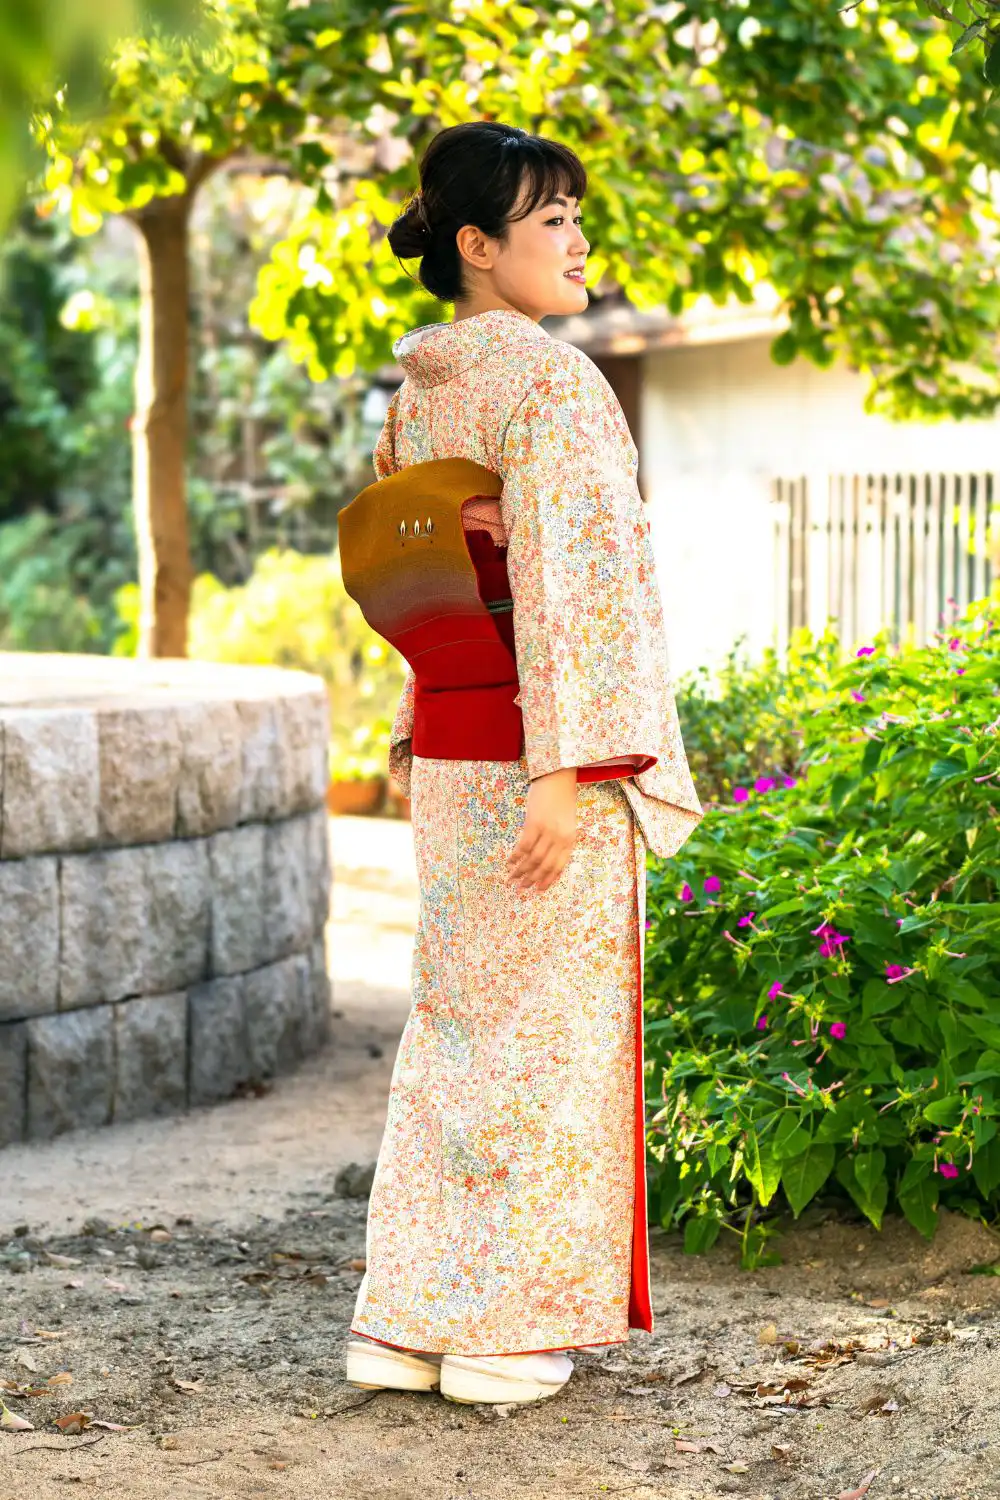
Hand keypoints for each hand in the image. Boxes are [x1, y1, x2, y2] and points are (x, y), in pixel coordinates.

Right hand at [506, 767, 576, 892]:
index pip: (559, 866)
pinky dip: (515, 856)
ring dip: (521, 871)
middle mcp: (560, 838)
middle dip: (532, 879)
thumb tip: (543, 860)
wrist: (558, 777)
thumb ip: (559, 840)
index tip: (538, 890)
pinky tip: (509, 862)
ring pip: (532, 858)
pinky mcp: (534, 823)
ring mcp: (548, 831)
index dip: (548, 880)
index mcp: (570, 839)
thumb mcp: (566, 822)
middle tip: (521, 887)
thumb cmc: (562, 799)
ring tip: (512, 878)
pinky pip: (523, 846)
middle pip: (544, 865)